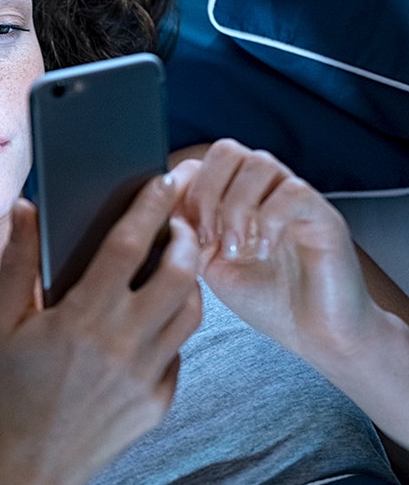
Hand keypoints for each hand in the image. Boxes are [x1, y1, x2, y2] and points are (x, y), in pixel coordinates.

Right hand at [0, 168, 201, 484]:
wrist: (35, 458)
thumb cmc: (12, 385)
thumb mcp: (1, 320)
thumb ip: (17, 260)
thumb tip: (25, 207)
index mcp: (82, 317)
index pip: (128, 246)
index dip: (149, 208)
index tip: (161, 182)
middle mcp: (122, 344)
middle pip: (178, 273)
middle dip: (184, 237)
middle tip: (175, 222)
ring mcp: (147, 375)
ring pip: (190, 310)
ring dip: (187, 278)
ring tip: (172, 263)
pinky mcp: (160, 399)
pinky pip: (180, 350)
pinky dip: (173, 325)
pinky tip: (153, 317)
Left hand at [176, 139, 377, 359]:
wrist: (316, 333)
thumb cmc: (266, 299)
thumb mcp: (210, 267)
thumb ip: (187, 236)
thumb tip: (161, 212)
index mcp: (232, 198)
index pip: (200, 163)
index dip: (181, 189)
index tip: (176, 228)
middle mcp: (263, 191)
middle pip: (226, 151)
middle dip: (205, 190)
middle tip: (204, 235)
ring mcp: (293, 199)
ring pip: (258, 163)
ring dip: (235, 206)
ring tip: (234, 248)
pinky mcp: (322, 215)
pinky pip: (292, 192)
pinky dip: (268, 220)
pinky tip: (261, 251)